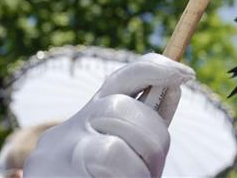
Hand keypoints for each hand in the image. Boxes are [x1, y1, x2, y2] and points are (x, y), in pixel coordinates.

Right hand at [23, 53, 194, 177]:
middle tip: (154, 169)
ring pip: (112, 147)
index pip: (122, 78)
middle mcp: (70, 128)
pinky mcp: (51, 175)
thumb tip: (174, 86)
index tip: (185, 74)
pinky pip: (105, 166)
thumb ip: (145, 126)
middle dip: (152, 137)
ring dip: (137, 169)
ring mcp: (56, 154)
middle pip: (121, 108)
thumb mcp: (129, 152)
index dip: (156, 69)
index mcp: (93, 118)